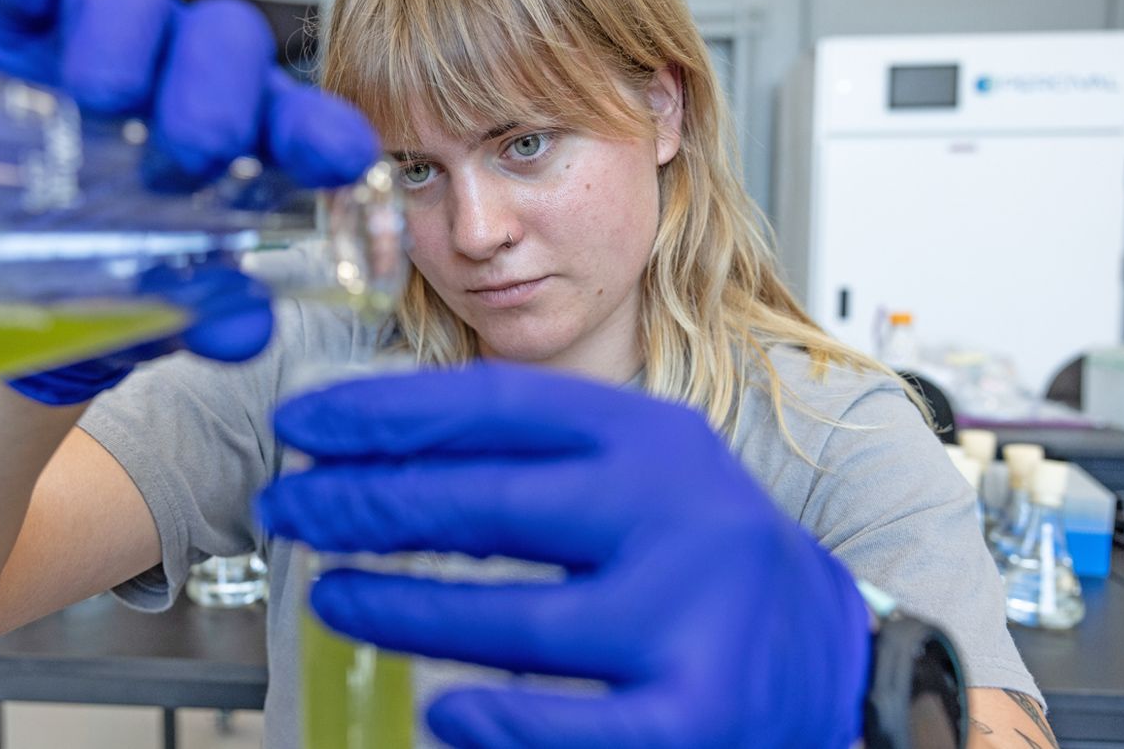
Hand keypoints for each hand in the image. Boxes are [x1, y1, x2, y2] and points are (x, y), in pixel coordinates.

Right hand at [0, 0, 379, 402]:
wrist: (22, 278)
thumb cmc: (122, 274)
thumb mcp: (168, 307)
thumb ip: (212, 317)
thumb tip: (244, 329)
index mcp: (251, 142)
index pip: (306, 122)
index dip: (325, 132)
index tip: (339, 157)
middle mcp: (191, 77)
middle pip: (230, 38)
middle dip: (216, 97)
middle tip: (187, 160)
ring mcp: (111, 44)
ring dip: (128, 45)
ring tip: (104, 104)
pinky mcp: (28, 30)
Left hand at [258, 364, 872, 748]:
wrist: (832, 655)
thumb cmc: (705, 555)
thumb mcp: (639, 472)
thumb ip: (536, 456)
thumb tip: (384, 455)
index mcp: (654, 438)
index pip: (497, 406)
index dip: (384, 411)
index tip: (305, 423)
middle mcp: (678, 514)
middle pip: (490, 502)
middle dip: (366, 503)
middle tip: (290, 505)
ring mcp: (690, 620)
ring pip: (513, 622)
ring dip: (402, 610)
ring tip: (333, 595)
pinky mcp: (698, 717)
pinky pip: (570, 728)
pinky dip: (496, 724)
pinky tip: (441, 712)